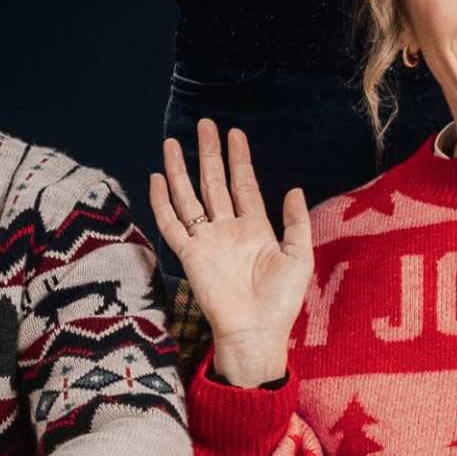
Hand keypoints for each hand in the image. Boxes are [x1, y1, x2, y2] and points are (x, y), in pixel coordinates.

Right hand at [148, 118, 310, 385]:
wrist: (256, 331)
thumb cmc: (281, 301)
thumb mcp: (299, 256)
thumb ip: (296, 222)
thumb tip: (294, 188)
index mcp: (255, 228)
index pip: (244, 185)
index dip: (239, 159)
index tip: (234, 133)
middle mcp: (227, 229)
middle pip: (214, 182)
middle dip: (209, 153)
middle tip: (205, 124)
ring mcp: (206, 241)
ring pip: (189, 197)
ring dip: (181, 170)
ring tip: (173, 142)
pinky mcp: (189, 255)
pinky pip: (172, 224)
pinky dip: (163, 202)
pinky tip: (157, 179)